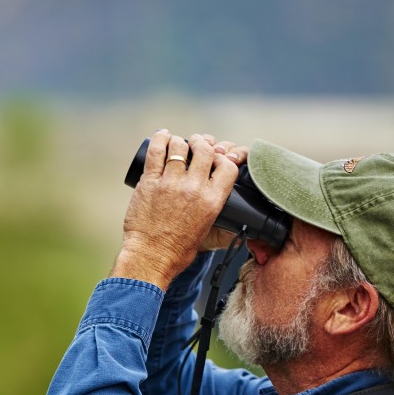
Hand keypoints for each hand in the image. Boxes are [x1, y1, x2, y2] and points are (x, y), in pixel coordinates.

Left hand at [110, 132, 244, 289]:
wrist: (151, 258)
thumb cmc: (178, 251)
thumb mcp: (209, 237)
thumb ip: (226, 228)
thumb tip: (244, 230)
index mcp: (212, 201)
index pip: (228, 165)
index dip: (224, 157)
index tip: (217, 159)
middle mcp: (194, 189)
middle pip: (205, 149)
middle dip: (202, 143)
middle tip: (196, 146)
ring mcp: (171, 183)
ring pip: (180, 146)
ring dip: (181, 142)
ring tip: (177, 145)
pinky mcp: (150, 182)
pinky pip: (156, 150)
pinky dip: (160, 138)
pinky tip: (163, 136)